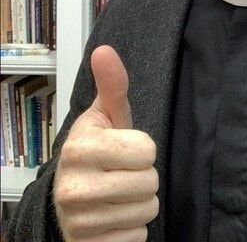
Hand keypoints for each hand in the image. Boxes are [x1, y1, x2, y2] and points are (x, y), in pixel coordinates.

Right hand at [53, 45, 158, 241]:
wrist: (70, 197)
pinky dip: (132, 229)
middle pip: (149, 182)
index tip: (125, 148)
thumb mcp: (107, 115)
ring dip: (140, 203)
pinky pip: (138, 238)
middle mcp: (74, 187)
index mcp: (79, 148)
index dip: (143, 148)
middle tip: (124, 172)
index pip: (147, 150)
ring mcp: (79, 222)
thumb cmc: (97, 150)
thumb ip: (112, 84)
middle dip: (144, 177)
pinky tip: (115, 217)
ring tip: (120, 194)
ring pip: (147, 211)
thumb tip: (105, 50)